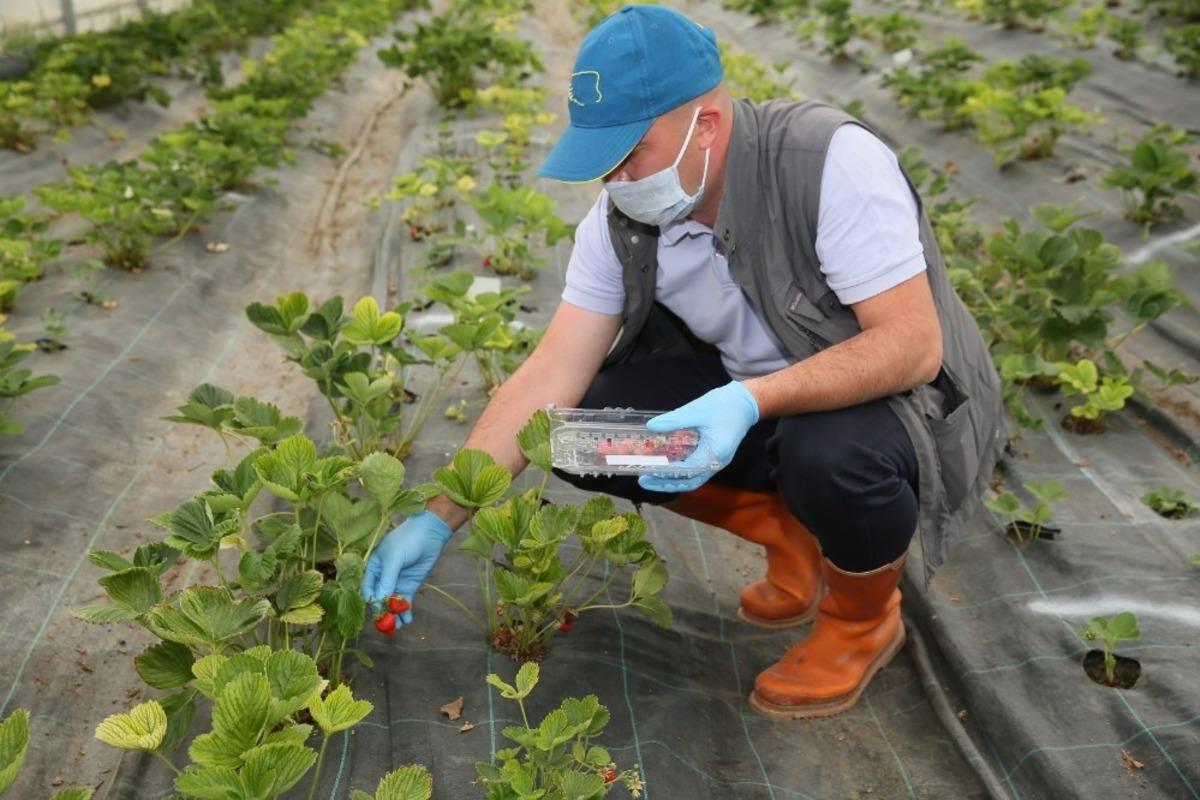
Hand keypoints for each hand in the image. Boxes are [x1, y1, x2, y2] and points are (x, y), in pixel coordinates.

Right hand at [361, 510, 452, 626]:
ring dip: (393, 616)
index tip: (377, 612)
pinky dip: (405, 612)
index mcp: (373, 568)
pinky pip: (404, 602)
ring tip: (398, 626)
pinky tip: (407, 620)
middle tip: (388, 624)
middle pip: (379, 600)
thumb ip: (387, 579)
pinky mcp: (410, 586)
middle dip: (382, 612)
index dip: (371, 602)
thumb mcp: (394, 558)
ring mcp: (397, 583)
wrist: (430, 532)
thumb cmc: (407, 540)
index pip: (368, 590)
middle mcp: (383, 578)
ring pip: (391, 604)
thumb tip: (379, 600)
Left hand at [637, 381, 758, 493]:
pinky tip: (667, 467)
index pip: (686, 471)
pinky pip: (697, 470)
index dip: (664, 475)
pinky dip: (682, 472)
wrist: (747, 401)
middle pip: (689, 482)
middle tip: (644, 481)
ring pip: (693, 479)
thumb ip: (674, 420)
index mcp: (714, 453)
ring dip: (673, 480)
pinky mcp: (716, 456)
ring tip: (652, 477)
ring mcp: (718, 461)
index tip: (646, 475)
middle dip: (665, 484)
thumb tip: (652, 426)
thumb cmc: (724, 404)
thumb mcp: (696, 410)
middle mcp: (717, 462)